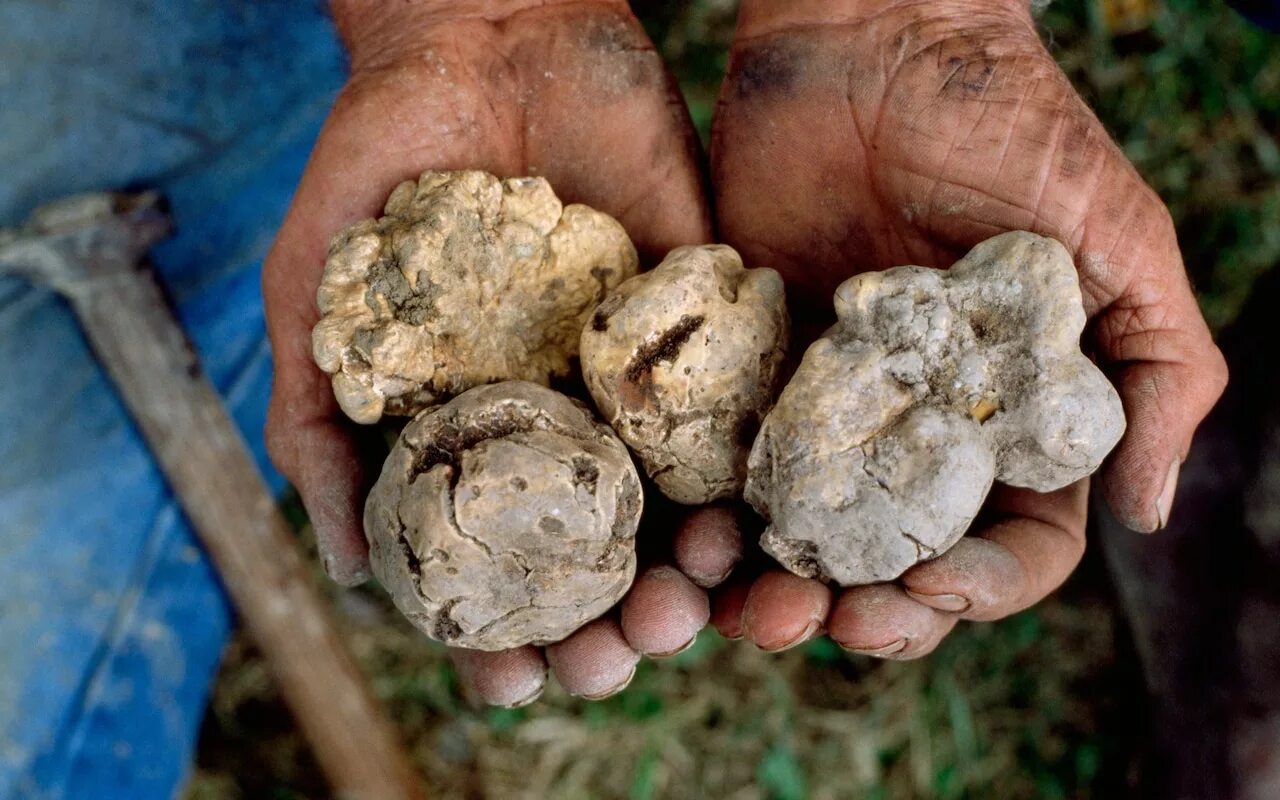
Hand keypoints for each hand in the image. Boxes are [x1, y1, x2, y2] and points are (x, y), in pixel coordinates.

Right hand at [263, 0, 723, 701]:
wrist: (482, 37)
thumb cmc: (377, 166)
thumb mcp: (317, 299)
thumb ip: (321, 428)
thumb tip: (349, 570)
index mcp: (476, 440)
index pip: (497, 570)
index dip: (504, 638)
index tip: (516, 681)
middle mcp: (560, 424)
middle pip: (597, 561)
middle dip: (610, 626)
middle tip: (622, 659)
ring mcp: (636, 379)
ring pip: (675, 510)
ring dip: (687, 578)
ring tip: (694, 609)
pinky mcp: (703, 323)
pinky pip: (736, 415)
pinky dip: (745, 480)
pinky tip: (748, 524)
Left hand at [708, 0, 1226, 655]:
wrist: (874, 37)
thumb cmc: (1011, 126)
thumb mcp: (1118, 241)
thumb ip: (1156, 371)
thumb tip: (1153, 511)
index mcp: (1011, 422)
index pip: (1012, 545)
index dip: (982, 588)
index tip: (932, 590)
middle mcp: (920, 431)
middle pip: (896, 563)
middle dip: (866, 613)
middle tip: (822, 623)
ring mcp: (829, 406)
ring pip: (801, 536)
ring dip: (775, 588)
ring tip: (739, 607)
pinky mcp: (749, 368)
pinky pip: (725, 463)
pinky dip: (707, 516)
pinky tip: (688, 541)